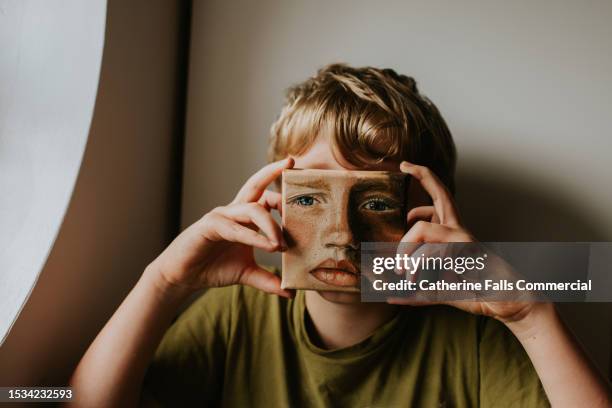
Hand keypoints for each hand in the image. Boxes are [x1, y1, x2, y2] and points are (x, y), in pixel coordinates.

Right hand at [147, 158, 294, 297]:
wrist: (183, 277)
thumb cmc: (213, 267)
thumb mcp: (247, 273)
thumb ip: (268, 280)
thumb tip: (290, 292)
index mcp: (243, 216)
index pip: (265, 196)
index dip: (283, 194)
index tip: (303, 193)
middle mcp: (233, 211)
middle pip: (255, 184)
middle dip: (273, 172)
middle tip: (292, 163)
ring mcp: (220, 217)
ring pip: (251, 209)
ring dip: (270, 225)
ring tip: (282, 244)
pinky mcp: (209, 227)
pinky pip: (235, 228)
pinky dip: (252, 237)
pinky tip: (267, 246)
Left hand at [389, 161, 536, 323]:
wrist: (509, 302)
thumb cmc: (477, 293)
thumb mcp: (439, 289)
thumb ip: (417, 289)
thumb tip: (390, 295)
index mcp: (453, 234)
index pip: (439, 200)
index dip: (424, 180)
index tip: (406, 167)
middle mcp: (459, 230)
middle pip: (441, 194)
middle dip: (423, 175)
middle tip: (404, 165)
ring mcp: (465, 239)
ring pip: (423, 228)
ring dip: (406, 250)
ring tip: (402, 273)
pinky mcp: (468, 251)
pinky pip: (433, 252)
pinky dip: (418, 266)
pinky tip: (413, 282)